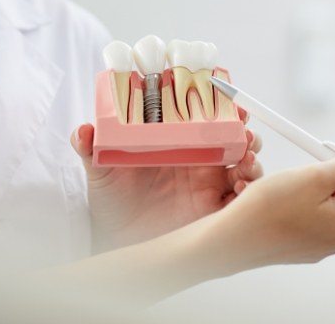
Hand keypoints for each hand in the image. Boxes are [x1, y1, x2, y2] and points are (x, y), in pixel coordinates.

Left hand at [71, 109, 262, 250]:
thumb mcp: (101, 171)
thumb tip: (83, 130)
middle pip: (232, 137)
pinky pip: (240, 196)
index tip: (227, 96)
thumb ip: (91, 149)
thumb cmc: (112, 200)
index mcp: (177, 143)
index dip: (219, 105)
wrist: (117, 238)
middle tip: (243, 127)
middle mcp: (198, 160)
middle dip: (244, 129)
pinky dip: (249, 188)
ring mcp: (208, 183)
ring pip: (243, 163)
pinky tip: (241, 186)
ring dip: (251, 156)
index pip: (204, 118)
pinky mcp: (214, 207)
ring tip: (246, 157)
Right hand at [202, 146, 334, 277]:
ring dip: (318, 187)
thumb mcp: (314, 177)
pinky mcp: (298, 243)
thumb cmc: (268, 212)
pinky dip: (304, 201)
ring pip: (328, 206)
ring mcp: (317, 243)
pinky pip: (311, 217)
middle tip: (316, 161)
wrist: (234, 238)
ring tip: (294, 178)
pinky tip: (284, 195)